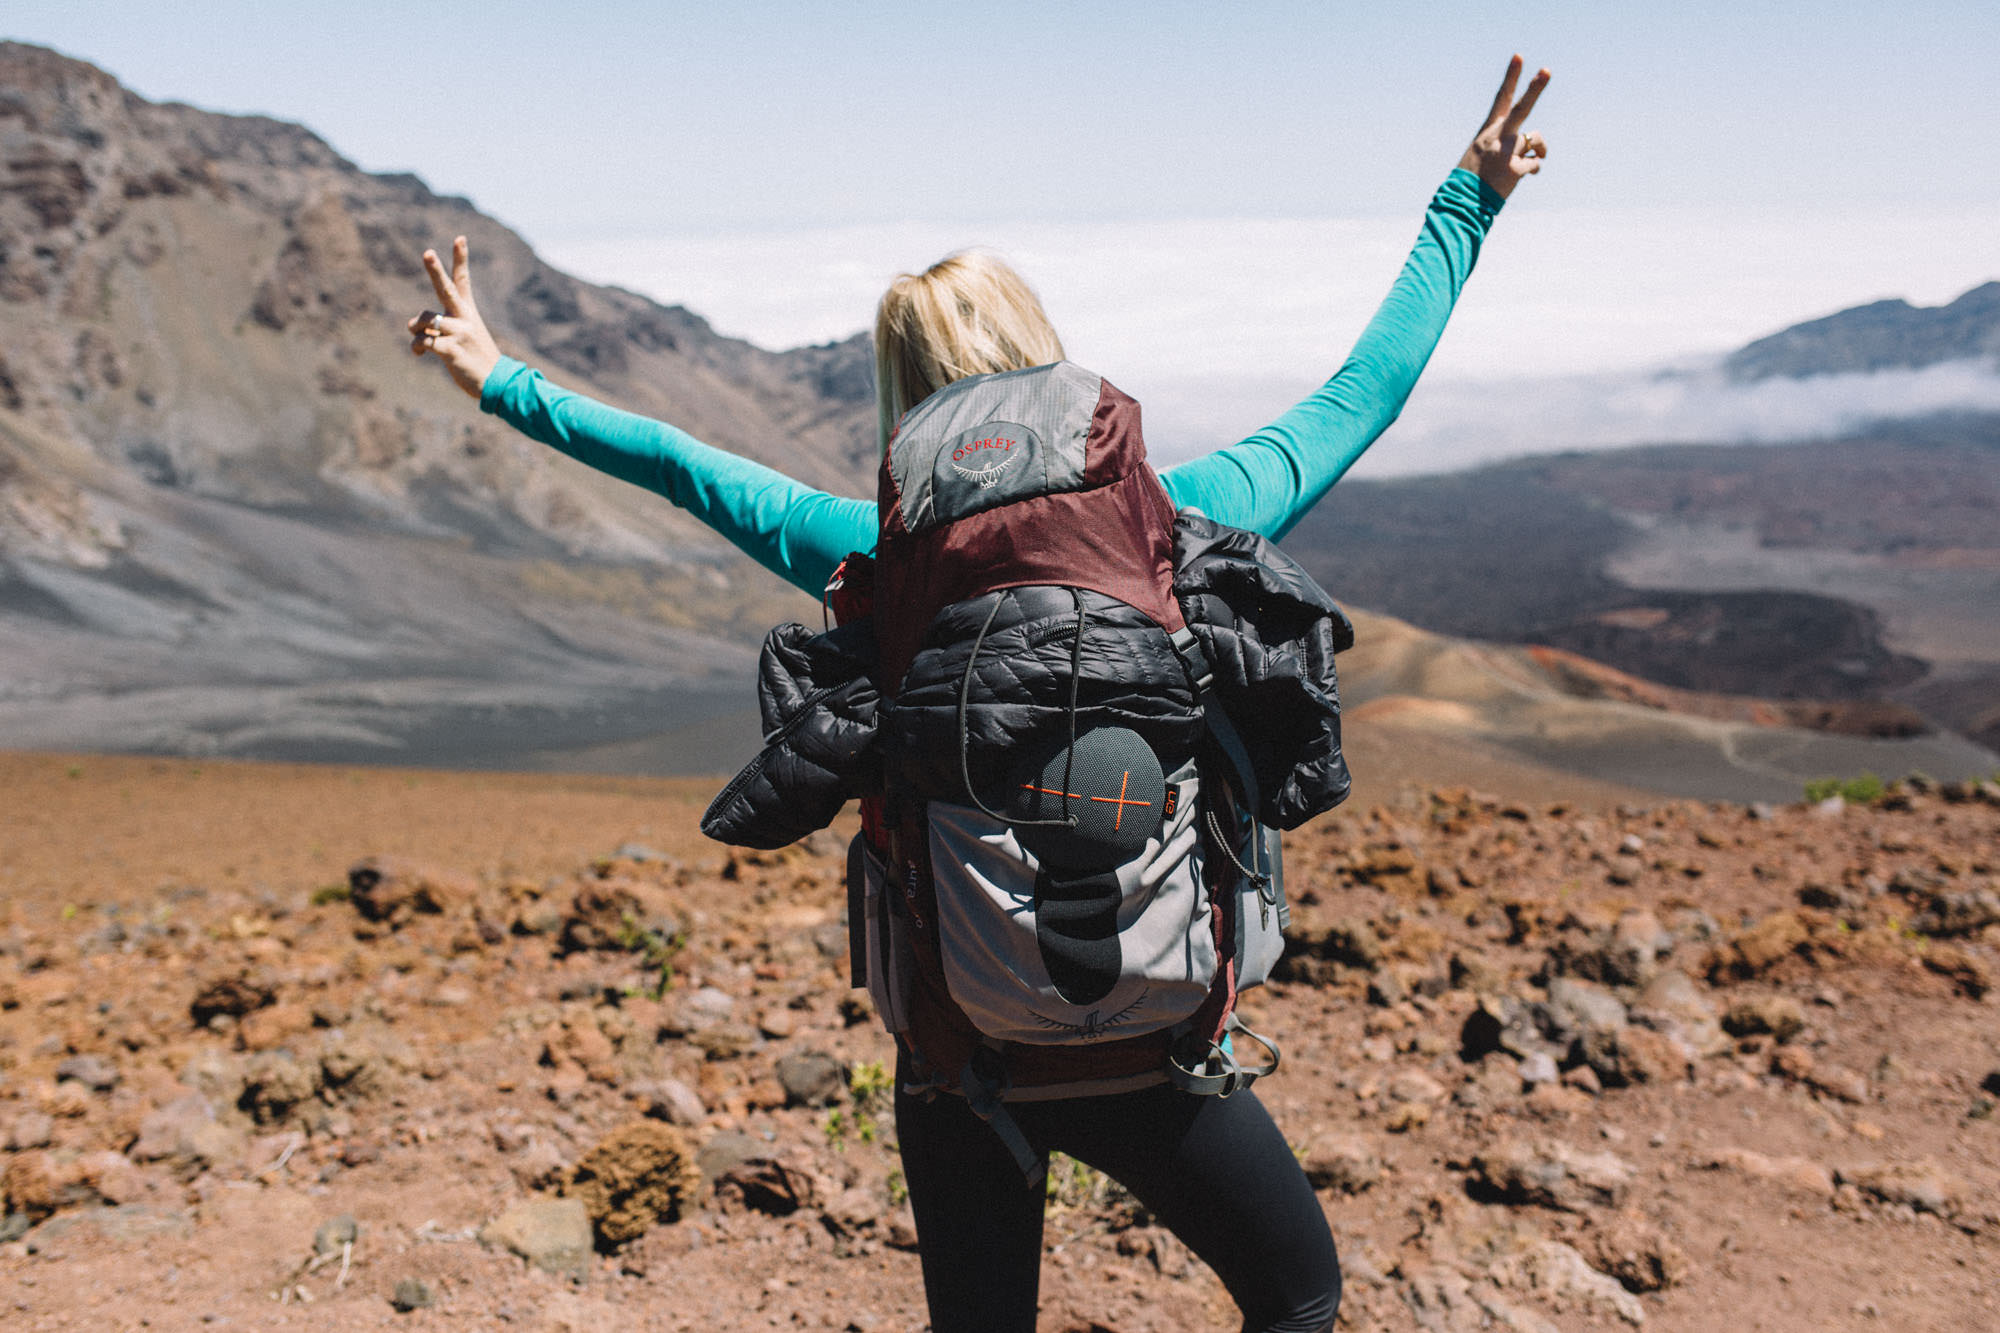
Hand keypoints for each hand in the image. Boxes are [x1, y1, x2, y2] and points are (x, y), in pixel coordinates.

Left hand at [406, 235, 500, 398]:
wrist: (498, 383)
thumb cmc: (477, 359)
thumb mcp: (463, 338)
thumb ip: (437, 327)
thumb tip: (411, 326)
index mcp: (468, 312)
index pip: (463, 280)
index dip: (461, 258)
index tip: (459, 238)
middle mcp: (464, 318)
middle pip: (446, 289)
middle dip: (435, 271)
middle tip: (427, 252)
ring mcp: (459, 334)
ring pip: (423, 322)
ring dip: (414, 330)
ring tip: (418, 339)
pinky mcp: (452, 350)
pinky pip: (423, 342)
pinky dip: (417, 347)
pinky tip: (419, 354)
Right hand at [1457, 55, 1550, 198]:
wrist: (1462, 201)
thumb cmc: (1474, 177)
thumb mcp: (1482, 154)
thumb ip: (1507, 143)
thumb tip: (1534, 146)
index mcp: (1488, 131)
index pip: (1501, 98)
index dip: (1511, 77)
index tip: (1519, 56)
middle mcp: (1497, 137)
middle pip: (1522, 109)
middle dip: (1535, 88)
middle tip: (1546, 71)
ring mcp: (1506, 152)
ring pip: (1535, 139)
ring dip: (1540, 148)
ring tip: (1537, 156)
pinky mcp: (1514, 169)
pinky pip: (1535, 164)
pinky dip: (1533, 168)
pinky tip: (1523, 175)